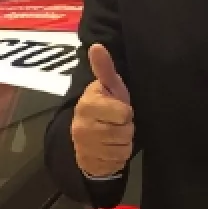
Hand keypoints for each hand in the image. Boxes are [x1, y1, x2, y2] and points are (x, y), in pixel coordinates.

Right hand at [72, 45, 133, 178]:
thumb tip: (96, 46)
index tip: (117, 110)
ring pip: (122, 148)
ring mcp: (84, 147)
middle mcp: (81, 126)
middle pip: (124, 131)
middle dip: (126, 128)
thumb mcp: (109, 88)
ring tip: (114, 136)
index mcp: (87, 105)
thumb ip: (104, 69)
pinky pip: (117, 161)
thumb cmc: (104, 108)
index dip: (125, 111)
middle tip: (116, 124)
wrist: (88, 140)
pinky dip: (118, 156)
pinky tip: (111, 149)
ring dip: (123, 143)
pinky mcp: (89, 163)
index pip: (123, 112)